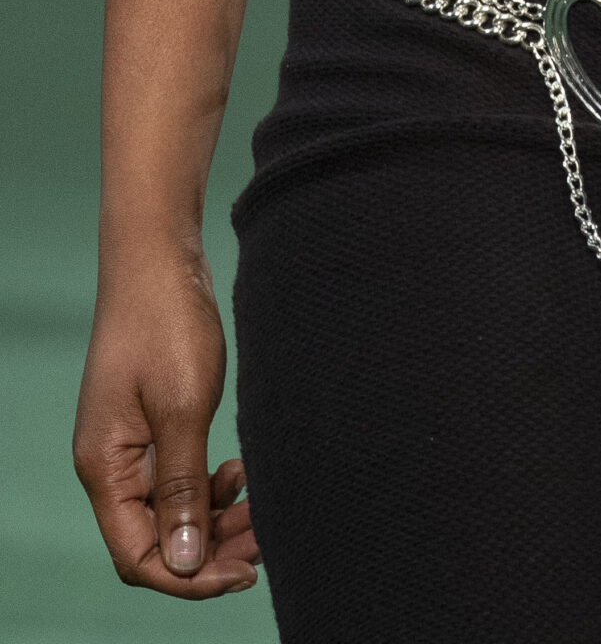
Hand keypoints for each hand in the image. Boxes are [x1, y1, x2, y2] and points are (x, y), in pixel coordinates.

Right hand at [73, 244, 260, 596]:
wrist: (160, 255)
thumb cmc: (167, 321)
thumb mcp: (181, 407)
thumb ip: (181, 487)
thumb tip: (186, 562)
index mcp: (104, 468)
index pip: (138, 556)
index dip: (189, 575)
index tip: (243, 571)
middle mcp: (111, 464)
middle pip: (156, 540)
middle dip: (211, 549)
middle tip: (266, 541)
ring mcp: (131, 444)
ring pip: (171, 509)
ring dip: (216, 519)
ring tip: (261, 510)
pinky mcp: (154, 422)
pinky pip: (178, 477)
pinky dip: (210, 486)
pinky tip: (240, 472)